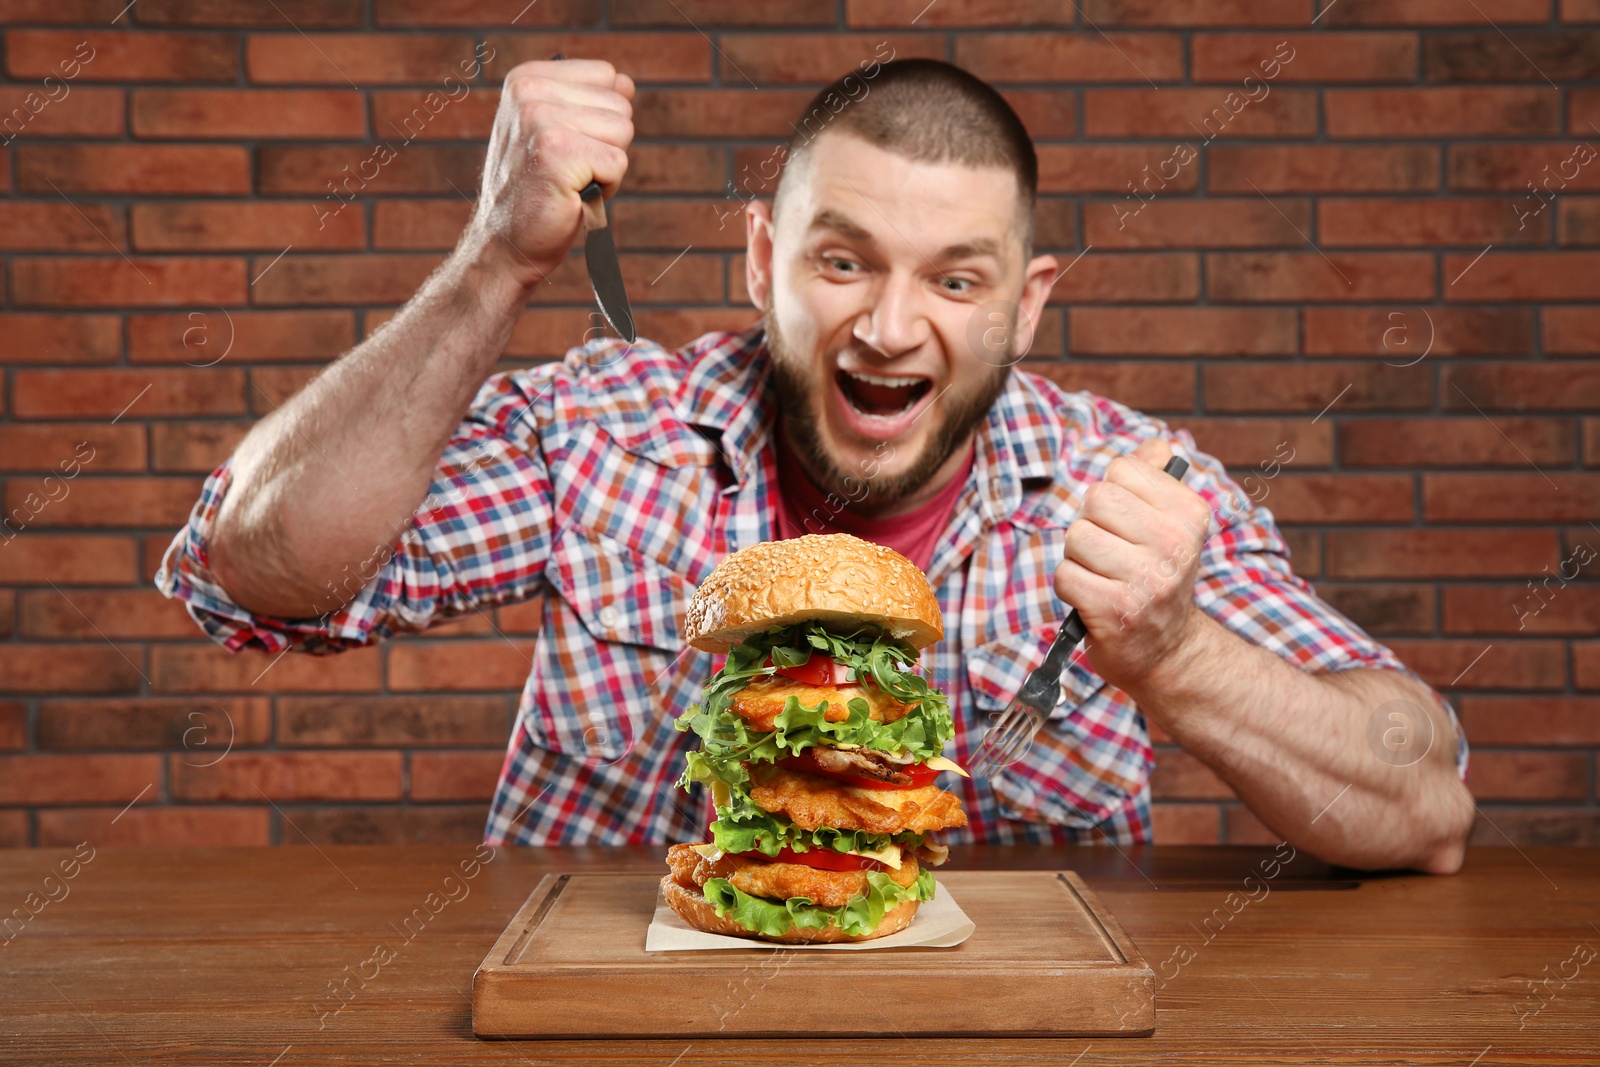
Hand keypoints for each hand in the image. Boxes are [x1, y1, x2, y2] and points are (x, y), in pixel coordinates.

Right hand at [470, 58, 634, 285]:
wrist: (506, 244)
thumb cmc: (537, 191)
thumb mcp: (558, 132)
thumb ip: (590, 101)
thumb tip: (626, 83)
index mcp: (527, 78)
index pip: (606, 76)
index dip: (600, 118)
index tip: (567, 146)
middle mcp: (530, 92)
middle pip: (620, 105)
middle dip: (606, 145)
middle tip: (568, 170)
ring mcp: (541, 119)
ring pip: (623, 132)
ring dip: (606, 167)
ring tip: (570, 182)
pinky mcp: (558, 152)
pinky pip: (618, 163)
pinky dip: (606, 188)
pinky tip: (572, 196)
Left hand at [1051, 438, 1213, 693]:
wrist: (1168, 651)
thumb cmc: (1156, 578)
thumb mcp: (1170, 526)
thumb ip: (1157, 479)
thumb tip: (1154, 445)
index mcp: (1189, 514)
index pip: (1121, 470)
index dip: (1112, 497)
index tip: (1129, 527)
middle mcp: (1175, 544)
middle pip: (1096, 499)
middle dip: (1091, 525)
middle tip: (1111, 555)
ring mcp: (1147, 579)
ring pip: (1076, 537)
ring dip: (1079, 559)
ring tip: (1104, 578)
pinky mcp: (1117, 610)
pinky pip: (1065, 575)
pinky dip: (1070, 588)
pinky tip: (1093, 600)